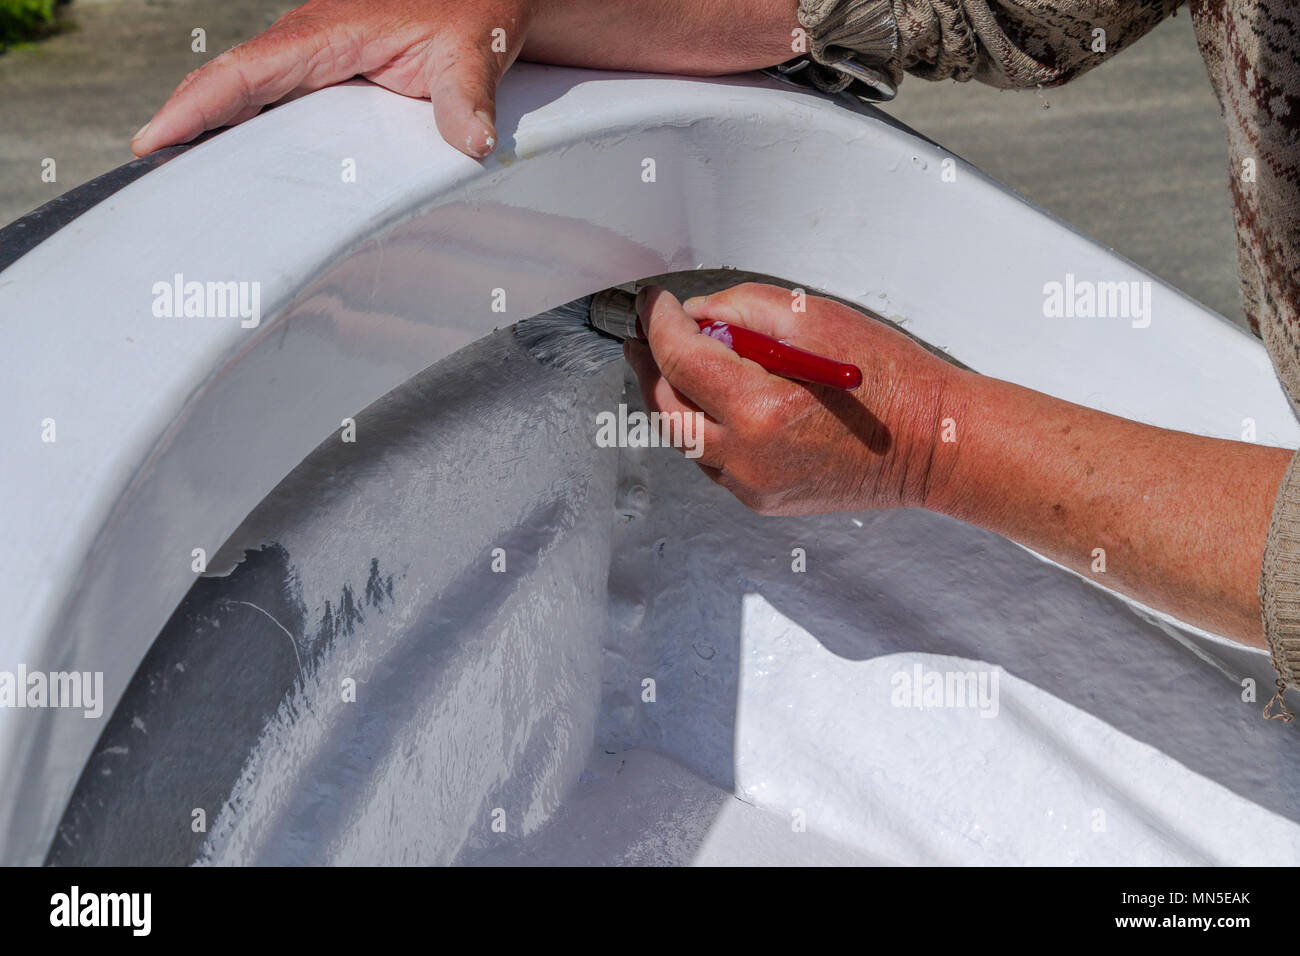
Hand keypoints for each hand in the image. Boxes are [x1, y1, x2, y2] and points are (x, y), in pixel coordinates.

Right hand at [130, 0, 800, 158]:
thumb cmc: (477, 13)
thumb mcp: (472, 51)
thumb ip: (466, 97)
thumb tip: (469, 140)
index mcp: (324, 36)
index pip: (244, 74)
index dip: (195, 108)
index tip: (154, 141)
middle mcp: (305, 45)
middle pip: (228, 90)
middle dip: (184, 131)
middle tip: (147, 186)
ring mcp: (312, 61)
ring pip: (245, 98)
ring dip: (210, 136)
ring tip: (176, 189)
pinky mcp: (326, 76)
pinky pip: (271, 104)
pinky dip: (245, 133)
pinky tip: (236, 171)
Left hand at [624, 283, 965, 514]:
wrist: (933, 444)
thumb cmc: (891, 382)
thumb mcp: (816, 319)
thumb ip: (744, 308)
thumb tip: (698, 314)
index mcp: (758, 410)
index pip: (679, 360)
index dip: (658, 324)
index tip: (654, 303)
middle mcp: (747, 457)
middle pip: (666, 407)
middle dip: (651, 365)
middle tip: (648, 334)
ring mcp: (752, 485)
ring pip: (683, 439)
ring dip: (673, 398)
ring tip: (679, 363)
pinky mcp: (762, 499)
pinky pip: (711, 460)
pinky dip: (703, 427)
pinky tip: (716, 401)